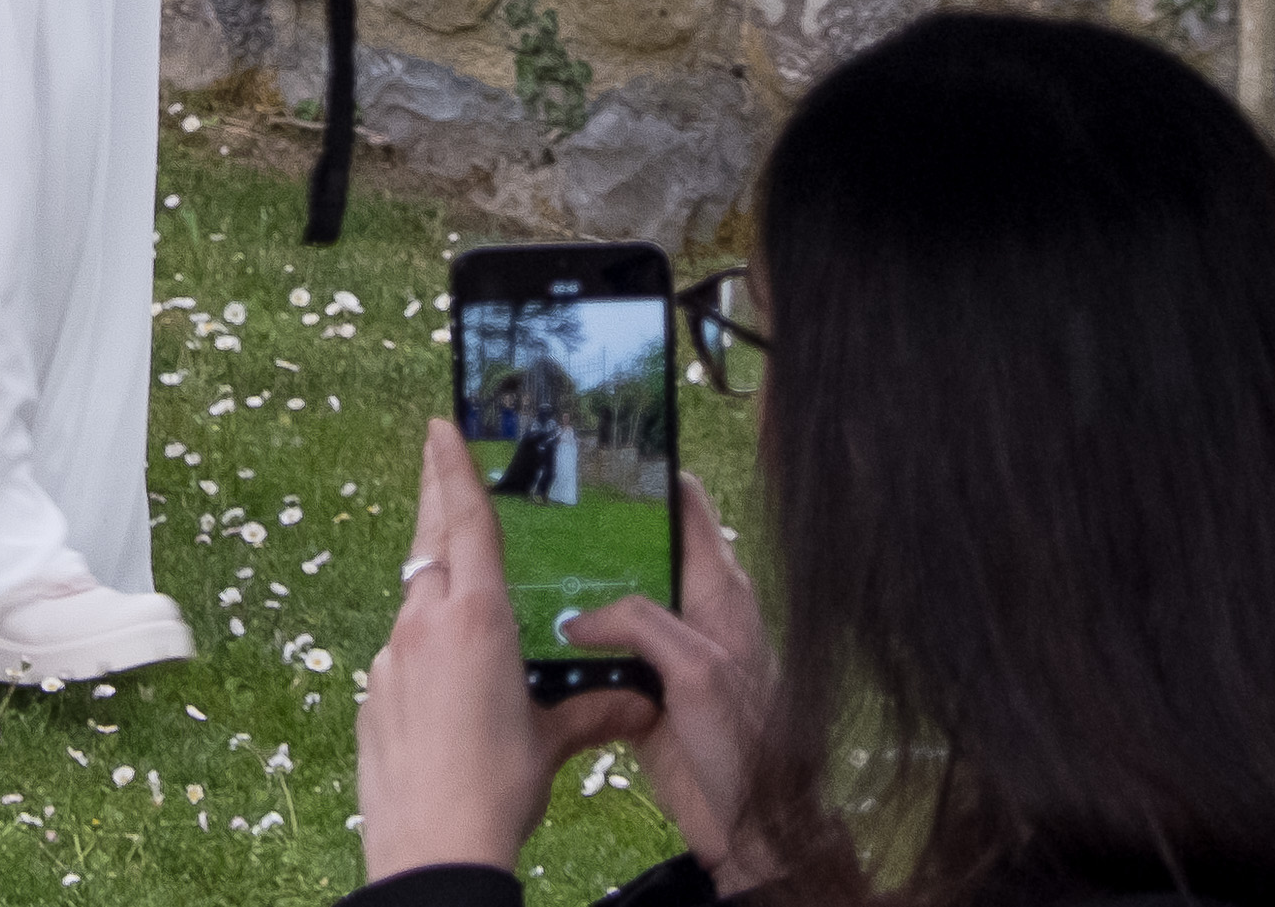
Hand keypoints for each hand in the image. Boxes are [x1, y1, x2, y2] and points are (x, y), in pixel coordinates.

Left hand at [355, 420, 647, 884]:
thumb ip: (592, 709)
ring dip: (433, 578)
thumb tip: (643, 701)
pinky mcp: (371, 692)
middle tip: (434, 452)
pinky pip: (401, 648)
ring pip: (413, 597)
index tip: (439, 425)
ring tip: (459, 574)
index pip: (466, 522)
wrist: (429, 848)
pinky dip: (422, 640)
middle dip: (434, 495)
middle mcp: (424, 622)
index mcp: (474, 618)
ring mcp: (390, 656)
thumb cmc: (497, 790)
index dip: (453, 468)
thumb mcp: (551, 742)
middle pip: (428, 542)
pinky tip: (445, 671)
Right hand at [560, 473, 776, 881]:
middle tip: (537, 501)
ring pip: (612, 602)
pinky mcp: (642, 694)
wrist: (753, 829)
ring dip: (575, 587)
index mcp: (720, 591)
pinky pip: (598, 656)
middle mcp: (691, 613)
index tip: (599, 446)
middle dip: (594, 528)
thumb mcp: (697, 671)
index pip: (688, 507)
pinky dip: (569, 645)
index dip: (650, 473)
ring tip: (520, 557)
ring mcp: (666, 654)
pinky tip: (530, 634)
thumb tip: (577, 616)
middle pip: (639, 550)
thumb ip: (641, 624)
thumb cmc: (749, 747)